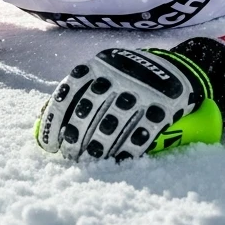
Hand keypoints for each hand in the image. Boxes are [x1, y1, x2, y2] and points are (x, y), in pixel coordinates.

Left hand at [35, 46, 224, 161]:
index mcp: (98, 64)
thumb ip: (79, 90)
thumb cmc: (129, 75)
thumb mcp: (105, 70)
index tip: (49, 144)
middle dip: (75, 138)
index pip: (68, 93)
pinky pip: (140, 134)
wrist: (180, 68)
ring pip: (112, 126)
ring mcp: (141, 90)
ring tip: (90, 160)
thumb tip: (44, 116)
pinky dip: (127, 150)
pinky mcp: (163, 107)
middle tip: (71, 155)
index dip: (54, 121)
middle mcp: (117, 75)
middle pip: (88, 112)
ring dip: (98, 147)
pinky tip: (117, 160)